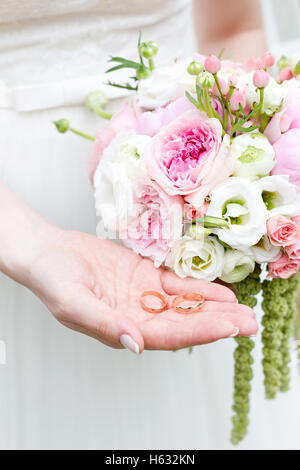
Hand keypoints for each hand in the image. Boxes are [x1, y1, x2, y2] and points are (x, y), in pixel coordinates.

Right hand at [25, 230, 257, 353]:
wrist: (50, 253)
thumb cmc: (54, 279)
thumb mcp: (73, 303)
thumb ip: (104, 324)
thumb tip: (135, 346)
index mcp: (122, 329)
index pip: (167, 335)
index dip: (199, 332)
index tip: (228, 328)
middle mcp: (138, 316)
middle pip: (184, 323)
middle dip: (217, 323)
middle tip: (250, 323)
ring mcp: (144, 296)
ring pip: (185, 304)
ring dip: (214, 306)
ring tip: (244, 309)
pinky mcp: (146, 276)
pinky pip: (177, 283)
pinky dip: (198, 287)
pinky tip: (221, 290)